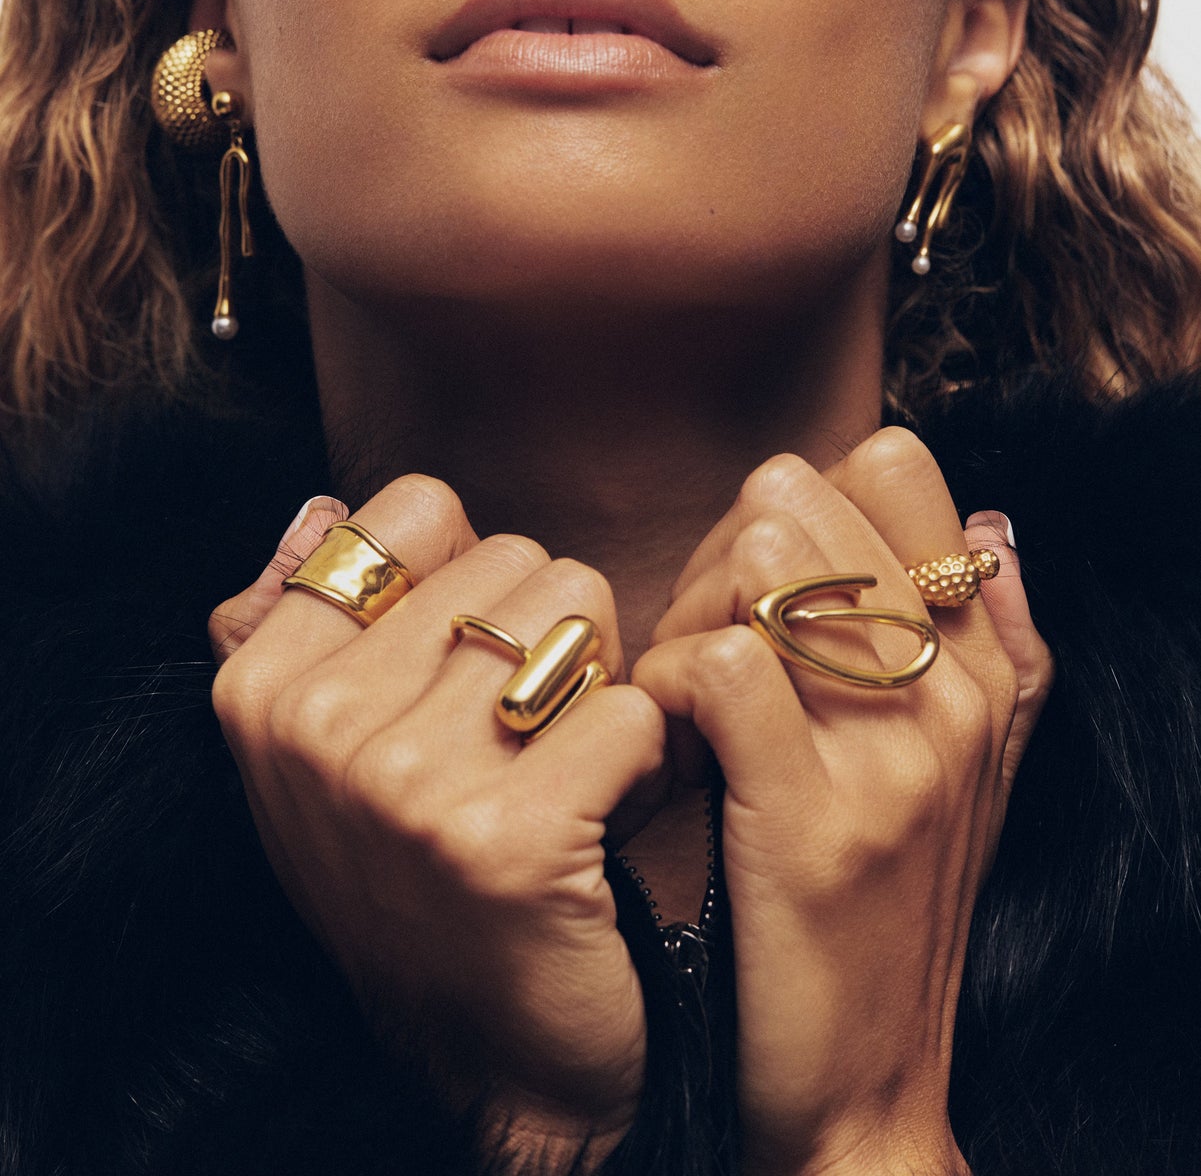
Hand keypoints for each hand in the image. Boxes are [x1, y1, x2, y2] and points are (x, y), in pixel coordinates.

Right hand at [209, 478, 665, 1164]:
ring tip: (569, 770)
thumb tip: (320, 507)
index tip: (465, 668)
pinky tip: (609, 817)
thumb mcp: (325, 758)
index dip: (474, 576)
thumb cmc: (423, 880)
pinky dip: (648, 758)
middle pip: (517, 558)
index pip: (414, 512)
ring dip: (602, 688)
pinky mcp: (508, 837)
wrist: (494, 1060)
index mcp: (264, 686)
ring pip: (580, 615)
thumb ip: (308, 623)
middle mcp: (318, 727)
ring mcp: (406, 784)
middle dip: (550, 636)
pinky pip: (633, 708)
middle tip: (530, 740)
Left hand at [632, 429, 1054, 1175]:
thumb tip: (993, 524)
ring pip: (764, 570)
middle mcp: (953, 697)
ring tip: (681, 681)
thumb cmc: (888, 911)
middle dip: (724, 545)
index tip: (761, 576)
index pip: (896, 468)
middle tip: (699, 630)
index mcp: (985, 669)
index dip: (800, 494)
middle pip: (810, 504)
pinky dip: (665, 680)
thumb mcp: (970, 775)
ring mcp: (891, 761)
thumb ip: (995, 647)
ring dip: (689, 607)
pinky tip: (663, 734)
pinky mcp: (811, 825)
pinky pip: (721, 668)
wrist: (865, 1087)